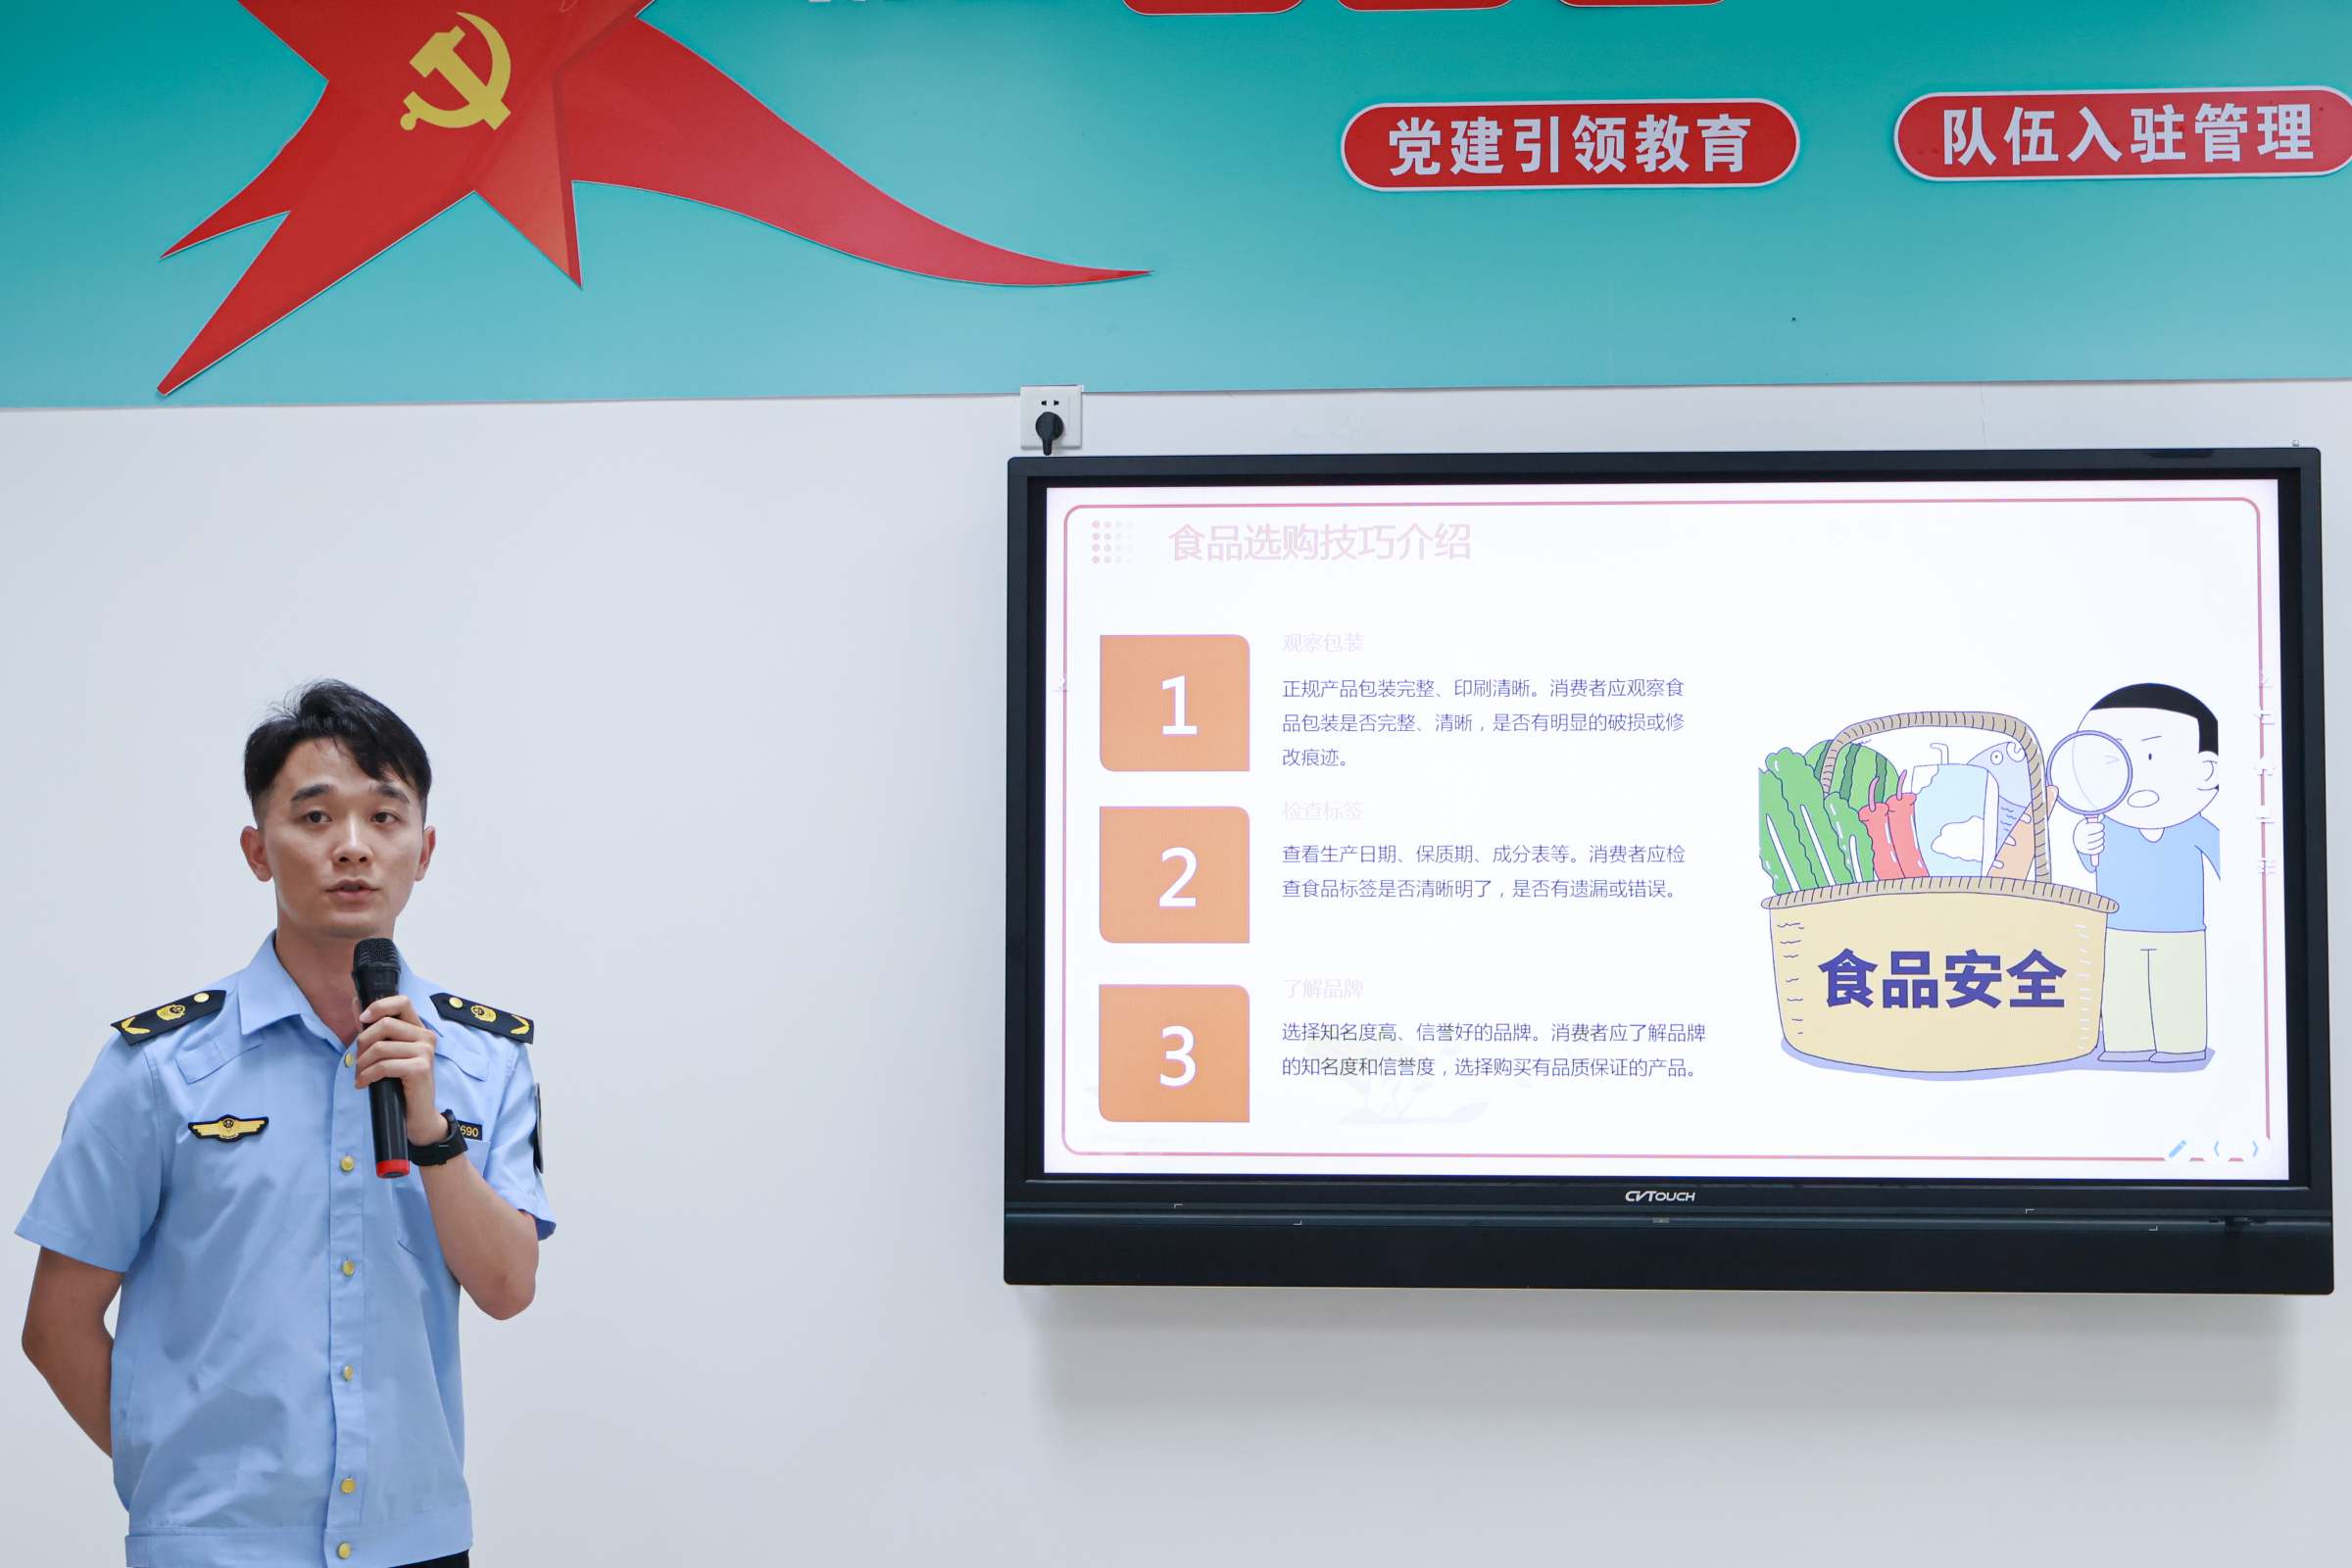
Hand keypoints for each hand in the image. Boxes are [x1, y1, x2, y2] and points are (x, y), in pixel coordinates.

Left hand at [353, 994, 443, 1144]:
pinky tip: (363, 1084)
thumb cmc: (401, 1085)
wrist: (418, 1116)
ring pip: (380, 1047)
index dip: (378, 1006)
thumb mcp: (388, 1053)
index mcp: (419, 1029)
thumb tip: (355, 1002)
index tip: (362, 1020)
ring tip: (360, 1075)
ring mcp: (425, 1052)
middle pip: (384, 1024)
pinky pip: (383, 1065)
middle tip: (358, 1061)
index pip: (402, 1002)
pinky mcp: (420, 1069)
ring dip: (362, 1064)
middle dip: (362, 1043)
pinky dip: (367, 1075)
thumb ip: (374, 1029)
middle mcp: (426, 1037)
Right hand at [2073, 815, 2104, 858]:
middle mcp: (2080, 837)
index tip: (2101, 826)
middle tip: (2101, 833)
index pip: (2094, 827)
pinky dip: (2100, 848)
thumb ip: (2093, 819)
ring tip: (2101, 839)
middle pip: (2097, 836)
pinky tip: (2101, 845)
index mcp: (2080, 829)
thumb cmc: (2081, 829)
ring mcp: (2082, 845)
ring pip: (2097, 843)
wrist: (2072, 839)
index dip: (2100, 826)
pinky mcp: (2084, 851)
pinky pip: (2096, 850)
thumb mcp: (2085, 823)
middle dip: (2101, 834)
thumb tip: (2101, 816)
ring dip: (2101, 841)